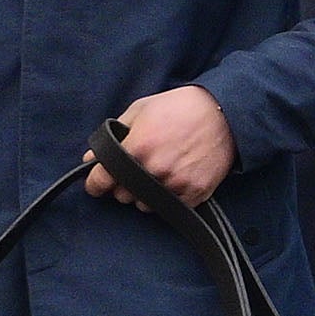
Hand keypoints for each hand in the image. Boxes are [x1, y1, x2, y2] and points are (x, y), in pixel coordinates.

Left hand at [86, 84, 233, 205]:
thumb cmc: (179, 107)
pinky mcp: (195, 194)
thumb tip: (90, 158)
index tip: (95, 185)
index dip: (95, 184)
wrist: (224, 113)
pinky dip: (168, 198)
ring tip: (158, 172)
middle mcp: (155, 169)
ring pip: (144, 205)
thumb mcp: (141, 110)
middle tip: (135, 169)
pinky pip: (169, 208)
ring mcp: (176, 184)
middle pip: (122, 195)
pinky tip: (175, 177)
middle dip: (123, 185)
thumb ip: (113, 135)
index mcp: (138, 147)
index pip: (102, 180)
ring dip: (144, 194)